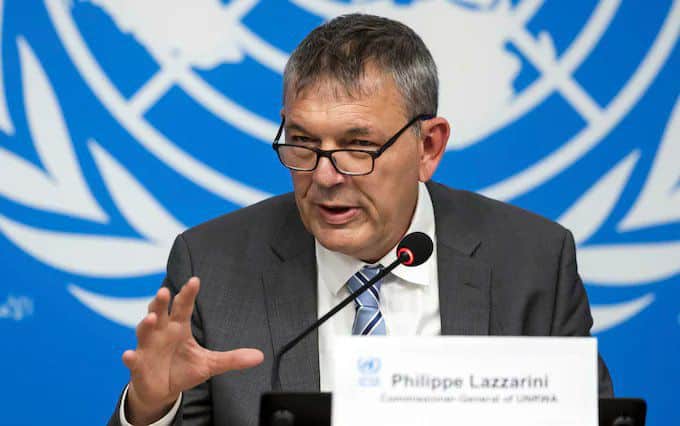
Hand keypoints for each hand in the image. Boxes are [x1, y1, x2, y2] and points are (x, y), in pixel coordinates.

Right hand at [122, 277, 263, 423]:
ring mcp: (148, 347)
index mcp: (179, 327)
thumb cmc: (184, 369)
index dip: (188, 293)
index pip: (184, 306)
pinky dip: (130, 357)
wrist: (163, 390)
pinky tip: (129, 355)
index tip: (195, 280)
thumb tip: (259, 356)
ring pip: (144, 331)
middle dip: (161, 302)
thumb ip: (232, 358)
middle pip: (160, 312)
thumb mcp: (210, 364)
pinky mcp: (138, 365)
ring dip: (146, 324)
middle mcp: (162, 332)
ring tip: (151, 319)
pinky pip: (132, 360)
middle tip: (165, 292)